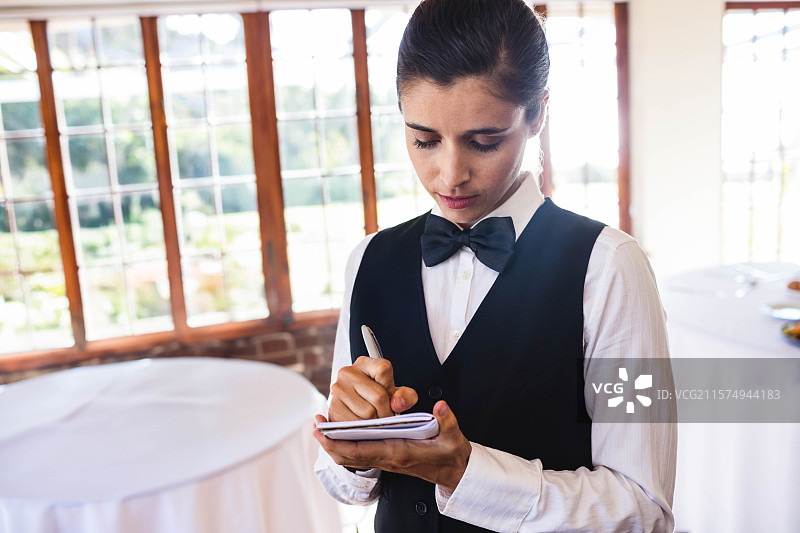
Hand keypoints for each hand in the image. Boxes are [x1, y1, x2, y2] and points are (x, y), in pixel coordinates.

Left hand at [313, 400, 471, 491]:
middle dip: (328, 443)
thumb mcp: (453, 436)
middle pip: (348, 456)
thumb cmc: (451, 454)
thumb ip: (446, 420)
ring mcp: (385, 459)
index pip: (360, 450)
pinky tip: (340, 432)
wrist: (454, 472)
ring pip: (351, 457)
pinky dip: (345, 445)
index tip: (321, 431)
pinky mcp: (386, 457)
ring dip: (334, 444)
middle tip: (314, 425)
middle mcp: (387, 458)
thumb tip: (439, 407)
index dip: (337, 442)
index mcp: (398, 452)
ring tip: (321, 426)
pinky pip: (359, 454)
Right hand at [328, 356, 418, 421]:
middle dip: (386, 412)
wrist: (355, 409)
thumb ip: (405, 396)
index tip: (389, 396)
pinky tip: (364, 424)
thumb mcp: (395, 394)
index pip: (384, 369)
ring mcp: (337, 390)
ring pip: (367, 413)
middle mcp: (347, 372)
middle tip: (385, 416)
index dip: (391, 387)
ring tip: (374, 420)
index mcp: (365, 363)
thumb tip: (397, 404)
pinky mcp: (332, 408)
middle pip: (378, 396)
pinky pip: (355, 425)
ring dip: (375, 422)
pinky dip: (363, 429)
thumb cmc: (377, 398)